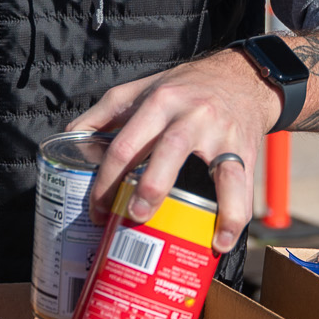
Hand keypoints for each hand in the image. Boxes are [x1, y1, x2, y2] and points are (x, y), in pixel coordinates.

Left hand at [67, 47, 274, 253]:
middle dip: (150, 188)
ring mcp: (224, 135)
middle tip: (132, 218)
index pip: (127, 143)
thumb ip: (104, 112)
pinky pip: (243, 187)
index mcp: (160, 101)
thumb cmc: (183, 88)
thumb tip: (71, 139)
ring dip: (207, 208)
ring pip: (219, 173)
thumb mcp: (141, 89)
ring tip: (188, 236)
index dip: (108, 179)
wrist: (240, 78)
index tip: (97, 209)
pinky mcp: (247, 152)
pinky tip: (221, 241)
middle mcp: (194, 115)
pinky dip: (236, 216)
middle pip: (170, 151)